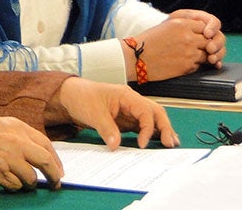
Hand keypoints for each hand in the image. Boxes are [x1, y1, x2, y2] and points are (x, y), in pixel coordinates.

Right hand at [0, 114, 63, 190]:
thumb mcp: (6, 124)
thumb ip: (25, 136)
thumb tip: (43, 154)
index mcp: (19, 129)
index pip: (46, 146)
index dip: (56, 161)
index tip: (59, 171)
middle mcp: (16, 143)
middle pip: (45, 163)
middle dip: (53, 176)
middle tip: (55, 184)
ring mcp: (8, 159)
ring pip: (30, 179)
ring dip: (30, 183)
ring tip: (24, 181)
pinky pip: (15, 186)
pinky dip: (15, 186)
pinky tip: (9, 180)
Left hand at [46, 77, 179, 149]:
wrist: (70, 95)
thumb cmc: (82, 97)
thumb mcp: (93, 113)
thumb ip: (106, 129)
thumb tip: (116, 145)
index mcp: (126, 96)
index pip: (145, 111)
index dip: (147, 128)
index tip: (141, 145)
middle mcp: (131, 101)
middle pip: (155, 112)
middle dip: (165, 127)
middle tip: (170, 144)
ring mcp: (129, 110)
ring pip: (151, 118)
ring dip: (161, 130)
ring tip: (171, 144)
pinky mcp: (125, 119)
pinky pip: (142, 125)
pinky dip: (151, 133)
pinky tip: (156, 143)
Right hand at [130, 9, 225, 81]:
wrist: (135, 57)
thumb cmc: (147, 42)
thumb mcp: (166, 27)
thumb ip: (184, 27)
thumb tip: (202, 33)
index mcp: (181, 24)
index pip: (204, 27)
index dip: (202, 33)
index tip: (198, 37)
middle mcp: (188, 37)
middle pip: (208, 41)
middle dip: (204, 46)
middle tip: (196, 49)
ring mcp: (189, 52)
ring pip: (206, 55)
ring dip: (201, 57)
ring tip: (187, 56)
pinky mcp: (187, 66)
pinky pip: (198, 65)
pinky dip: (194, 65)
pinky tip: (181, 63)